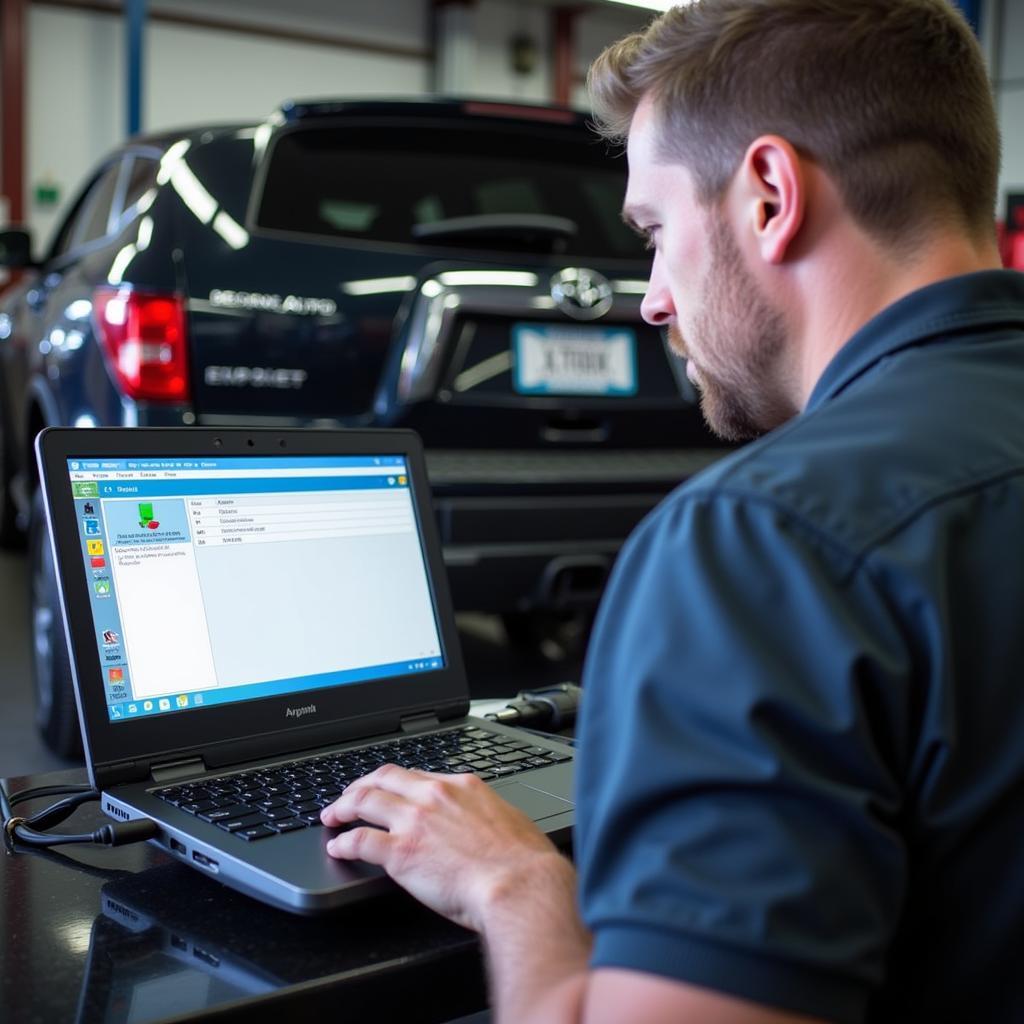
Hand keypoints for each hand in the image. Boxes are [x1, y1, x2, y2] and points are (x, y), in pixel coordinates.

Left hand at [321, 765, 562, 931]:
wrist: (518, 884)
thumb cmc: (523, 860)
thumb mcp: (509, 818)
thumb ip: (487, 813)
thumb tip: (485, 821)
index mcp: (461, 786)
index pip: (417, 774)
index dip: (395, 782)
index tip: (387, 789)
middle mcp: (433, 796)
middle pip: (383, 778)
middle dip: (360, 785)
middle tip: (348, 796)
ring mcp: (414, 821)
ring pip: (364, 801)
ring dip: (342, 807)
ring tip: (332, 816)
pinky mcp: (400, 852)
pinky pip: (360, 841)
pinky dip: (343, 842)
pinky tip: (338, 848)